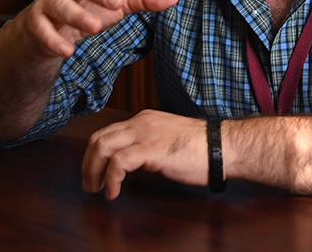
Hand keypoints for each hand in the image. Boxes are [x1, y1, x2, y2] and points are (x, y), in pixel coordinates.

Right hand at [19, 0, 178, 57]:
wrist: (50, 25)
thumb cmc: (90, 4)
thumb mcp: (118, 1)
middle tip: (116, 1)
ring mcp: (48, 0)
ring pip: (59, 5)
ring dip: (77, 16)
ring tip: (96, 27)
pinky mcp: (37, 22)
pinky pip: (42, 29)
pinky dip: (54, 40)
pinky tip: (68, 51)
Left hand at [82, 109, 209, 198]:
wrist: (223, 146)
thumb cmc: (202, 148)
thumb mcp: (168, 142)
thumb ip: (148, 147)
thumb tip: (132, 166)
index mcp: (145, 119)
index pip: (108, 132)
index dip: (95, 154)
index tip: (95, 172)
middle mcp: (141, 122)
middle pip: (98, 138)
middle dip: (88, 163)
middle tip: (90, 183)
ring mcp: (145, 134)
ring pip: (102, 146)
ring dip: (93, 170)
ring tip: (96, 189)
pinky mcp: (151, 150)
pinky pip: (118, 163)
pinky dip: (111, 179)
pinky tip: (114, 192)